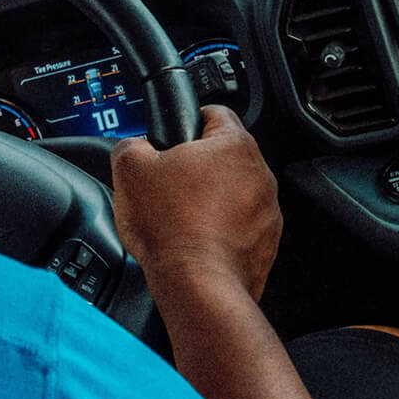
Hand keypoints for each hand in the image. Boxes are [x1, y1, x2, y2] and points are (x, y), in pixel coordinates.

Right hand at [111, 105, 281, 302]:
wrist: (197, 285)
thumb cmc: (172, 229)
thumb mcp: (130, 169)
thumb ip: (131, 144)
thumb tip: (134, 147)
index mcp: (233, 145)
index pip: (214, 113)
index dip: (187, 122)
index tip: (173, 138)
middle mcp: (259, 173)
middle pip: (224, 157)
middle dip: (196, 167)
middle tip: (169, 184)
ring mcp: (268, 211)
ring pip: (234, 193)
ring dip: (211, 200)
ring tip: (181, 218)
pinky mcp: (267, 243)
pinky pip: (241, 226)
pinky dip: (222, 230)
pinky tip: (196, 240)